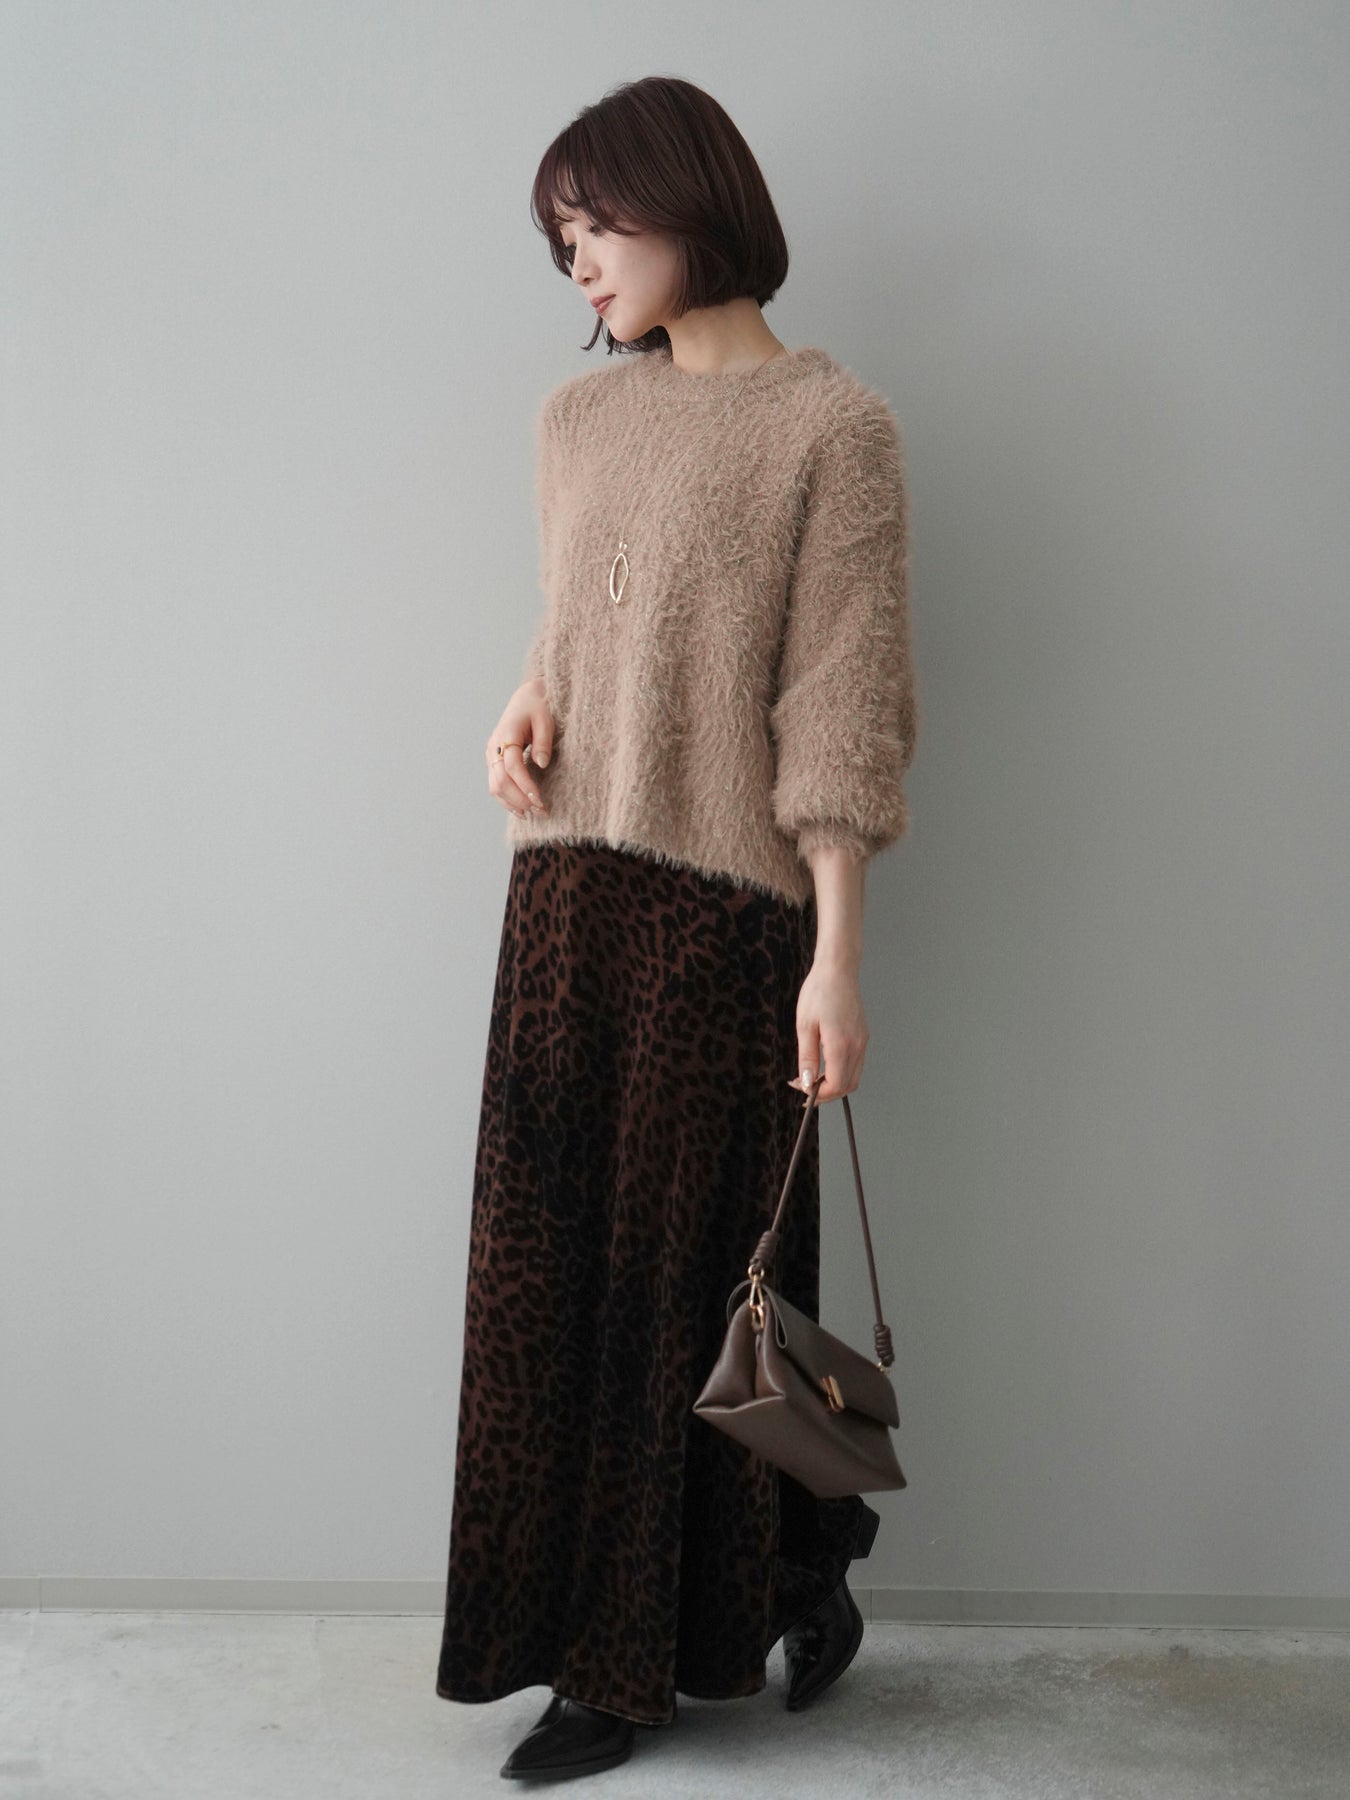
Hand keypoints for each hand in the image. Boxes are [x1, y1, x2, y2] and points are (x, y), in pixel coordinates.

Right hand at [486, 678, 554, 816]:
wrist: (526, 698)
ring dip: (511, 803)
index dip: (526, 786)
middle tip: (540, 811)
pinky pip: (495, 784)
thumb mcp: (546, 720)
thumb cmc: (538, 707)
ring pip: (494, 786)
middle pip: (500, 781)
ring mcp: (491, 755)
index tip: (540, 801)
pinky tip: (520, 808)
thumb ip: (543, 742)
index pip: (513, 767)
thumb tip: (541, 764)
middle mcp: (494, 747)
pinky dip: (506, 799)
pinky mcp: (493, 761)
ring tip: (531, 814)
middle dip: (520, 799)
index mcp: (506, 734)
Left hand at [786, 955, 867, 1102]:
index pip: (836, 1085)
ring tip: (814, 1079)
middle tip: (805, 1088)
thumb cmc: (819, 992)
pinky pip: (856, 1064)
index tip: (801, 1090)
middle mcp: (857, 1046)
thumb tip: (807, 1082)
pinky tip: (826, 1066)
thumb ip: (807, 1057)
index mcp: (841, 1045)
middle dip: (827, 1094)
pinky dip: (842, 1073)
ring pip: (854, 1077)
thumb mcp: (805, 1026)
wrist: (838, 970)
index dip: (818, 1095)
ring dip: (835, 1084)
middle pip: (847, 1086)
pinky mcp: (863, 1036)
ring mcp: (862, 1042)